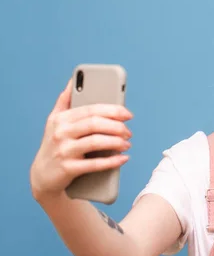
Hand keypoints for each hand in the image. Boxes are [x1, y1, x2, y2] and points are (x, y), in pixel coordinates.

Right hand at [30, 78, 132, 201]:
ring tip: (127, 144)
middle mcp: (60, 132)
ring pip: (95, 142)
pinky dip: (112, 161)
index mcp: (61, 118)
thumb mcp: (54, 121)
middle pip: (95, 124)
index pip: (91, 109)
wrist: (42, 176)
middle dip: (117, 127)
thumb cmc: (55, 144)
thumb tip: (73, 79)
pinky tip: (123, 158)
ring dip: (116, 142)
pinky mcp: (68, 169)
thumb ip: (64, 101)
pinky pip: (94, 164)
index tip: (128, 114)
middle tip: (129, 132)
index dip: (113, 111)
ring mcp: (63, 151)